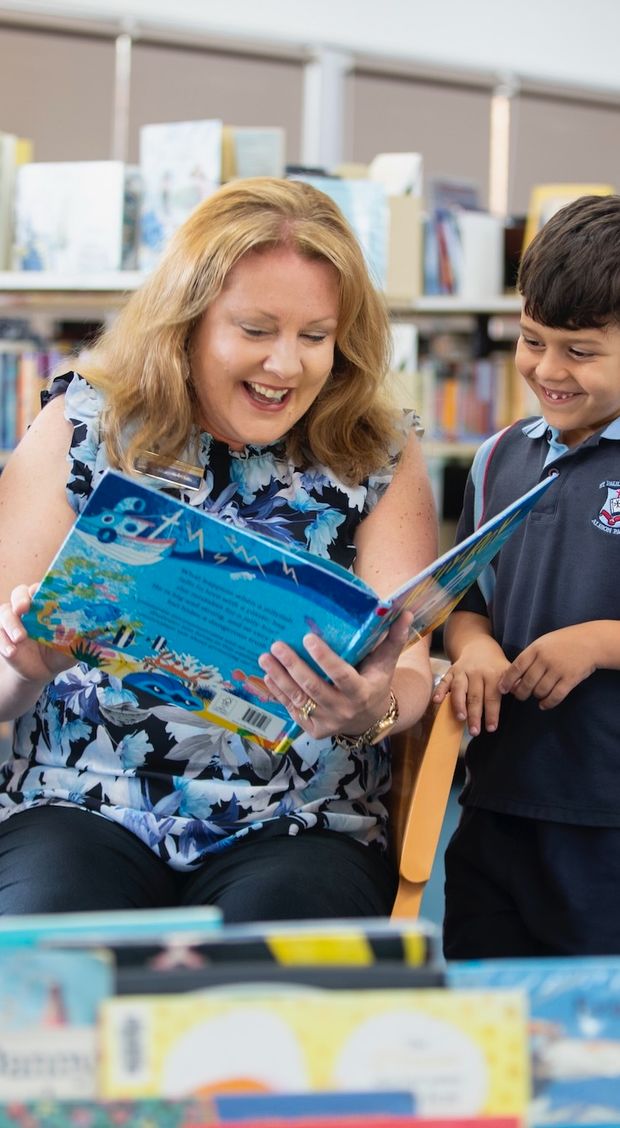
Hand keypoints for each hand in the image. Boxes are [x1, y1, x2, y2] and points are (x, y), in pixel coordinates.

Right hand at [0, 584, 73, 684]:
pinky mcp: (2, 636)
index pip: (42, 589)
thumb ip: (83, 638)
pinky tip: (11, 652)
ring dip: (11, 624)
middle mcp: (28, 609)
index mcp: (47, 606)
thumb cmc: (60, 652)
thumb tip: (100, 630)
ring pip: (5, 613)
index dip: (41, 588)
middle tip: (24, 608)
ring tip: (20, 638)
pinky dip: (3, 643)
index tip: (41, 592)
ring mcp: (12, 621)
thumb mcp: (73, 647)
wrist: (42, 672)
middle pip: (19, 593)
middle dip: (21, 598)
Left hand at [257, 611, 412, 739]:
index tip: (308, 638)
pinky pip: (293, 711)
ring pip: (299, 700)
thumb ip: (393, 640)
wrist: (370, 721)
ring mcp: (327, 722)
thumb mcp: (386, 664)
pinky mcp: (313, 730)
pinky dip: (279, 693)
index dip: (324, 658)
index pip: (341, 675)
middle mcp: (343, 710)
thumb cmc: (375, 683)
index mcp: (362, 693)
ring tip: (265, 657)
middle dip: (293, 666)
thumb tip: (404, 613)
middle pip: (313, 687)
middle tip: (276, 645)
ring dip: (279, 678)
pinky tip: (268, 676)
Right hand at [432, 637, 510, 735]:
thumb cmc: (495, 664)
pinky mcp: (451, 671)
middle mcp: (476, 672)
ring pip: (459, 689)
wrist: (478, 645)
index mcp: (493, 673)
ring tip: (460, 719)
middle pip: (475, 696)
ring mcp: (462, 671)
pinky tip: (437, 701)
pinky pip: (444, 681)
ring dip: (459, 705)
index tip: (491, 728)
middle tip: (475, 732)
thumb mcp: (508, 669)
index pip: (492, 696)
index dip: (492, 713)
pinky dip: (440, 691)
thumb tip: (521, 692)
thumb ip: (513, 682)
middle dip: (475, 715)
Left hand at [498, 624, 598, 708]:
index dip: (507, 681)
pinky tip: (544, 704)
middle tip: (520, 696)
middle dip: (520, 693)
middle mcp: (545, 659)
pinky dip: (547, 703)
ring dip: (535, 696)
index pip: (516, 667)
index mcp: (536, 649)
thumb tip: (514, 677)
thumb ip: (530, 657)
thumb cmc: (563, 642)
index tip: (502, 689)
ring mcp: (558, 669)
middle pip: (526, 683)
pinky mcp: (570, 679)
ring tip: (536, 695)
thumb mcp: (543, 642)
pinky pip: (555, 696)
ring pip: (540, 691)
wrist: (590, 641)